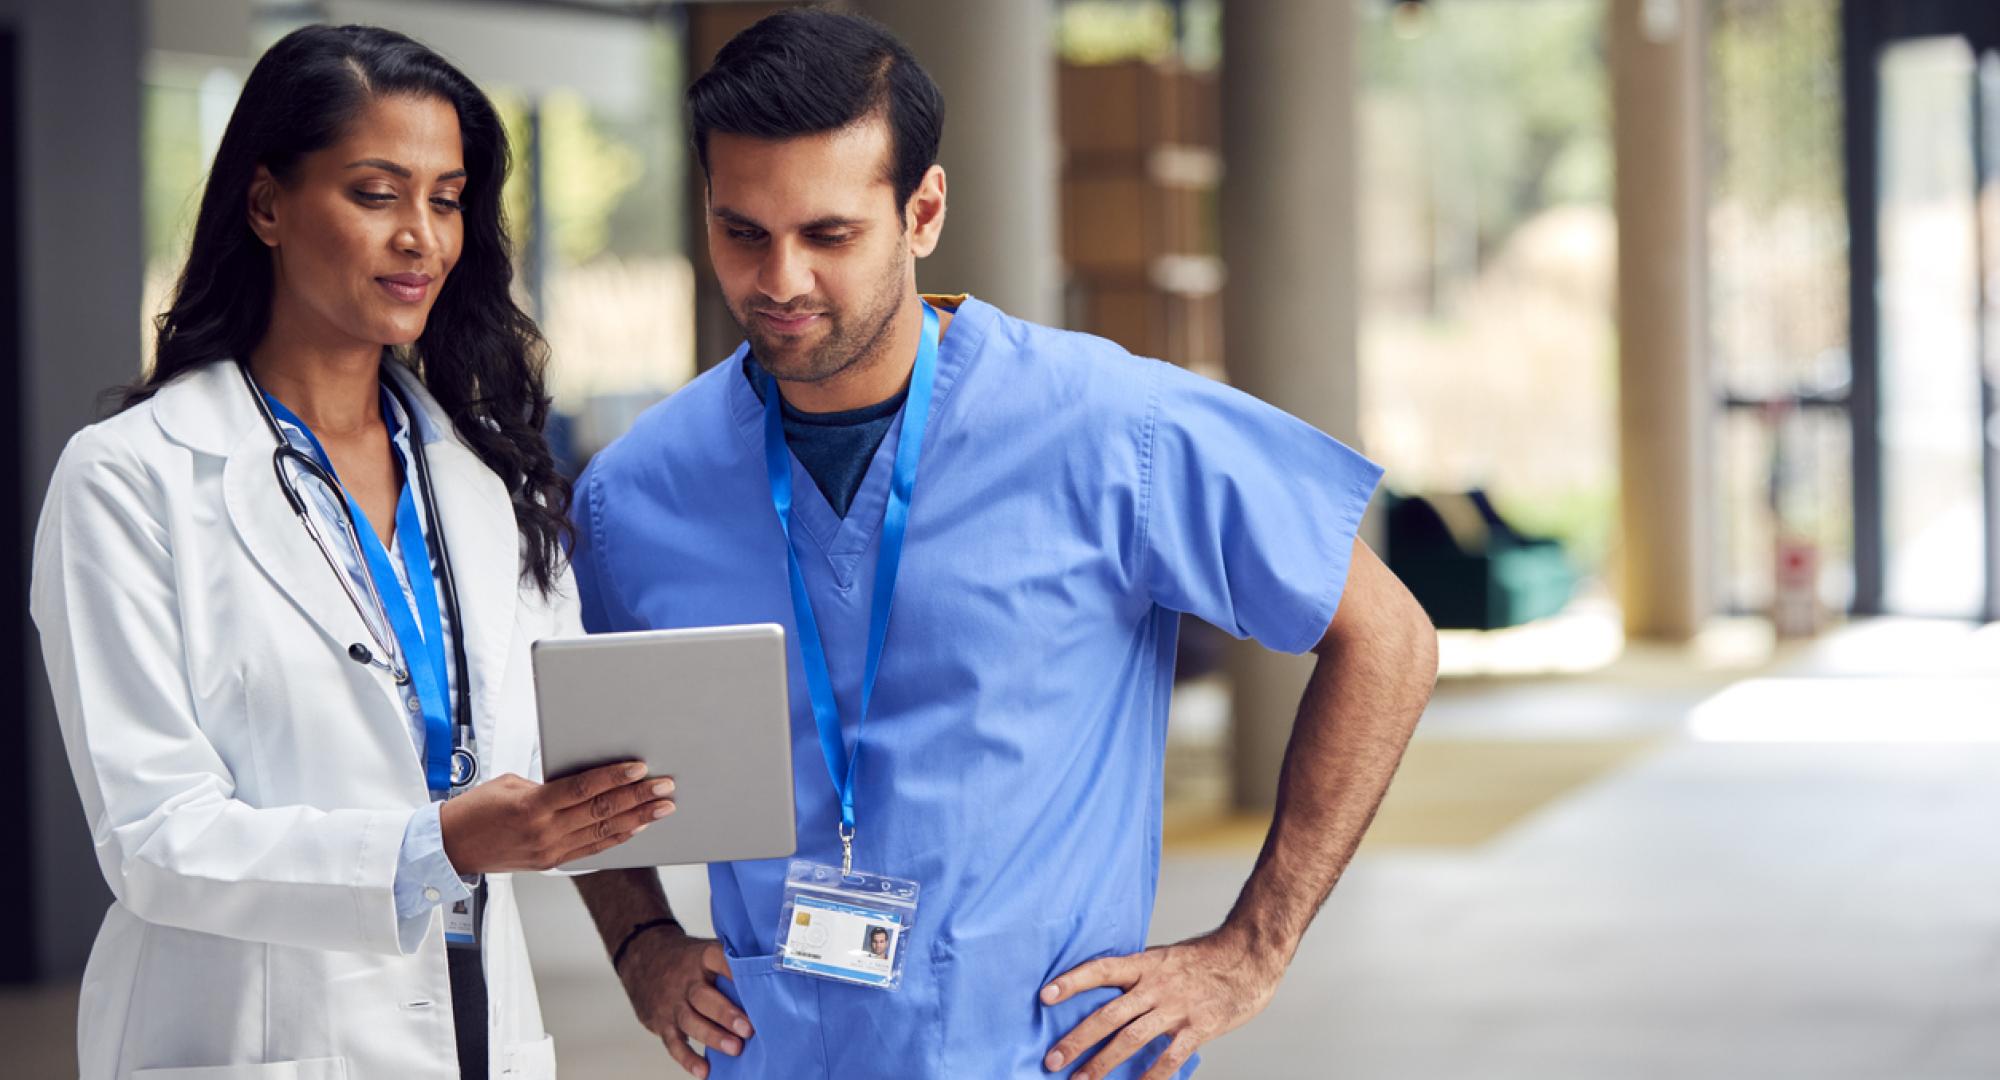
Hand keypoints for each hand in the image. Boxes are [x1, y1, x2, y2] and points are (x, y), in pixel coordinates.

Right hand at [439, 761, 674, 873]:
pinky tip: (638, 827)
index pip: (583, 789)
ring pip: (603, 831)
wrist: (451, 847)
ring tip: (663, 807)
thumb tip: (585, 780)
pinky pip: (592, 849)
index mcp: (532, 806)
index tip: (640, 768)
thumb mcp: (511, 784)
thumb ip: (549, 784)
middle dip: (638, 797)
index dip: (614, 777)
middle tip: (665, 786)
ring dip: (638, 818)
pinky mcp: (551, 863)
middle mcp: (545, 832)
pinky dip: (618, 837)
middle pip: (601, 810)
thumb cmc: (476, 809)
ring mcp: (550, 850)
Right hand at [619, 930, 750, 1078]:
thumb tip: (772, 971)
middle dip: (726, 1014)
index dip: (733, 969)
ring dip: (712, 1036)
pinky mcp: (661, 1023)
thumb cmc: (687, 960)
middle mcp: (685, 981)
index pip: (716, 958)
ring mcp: (671, 1003)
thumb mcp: (704, 950)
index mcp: (700, 958)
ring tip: (735, 1049)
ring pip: (690, 1021)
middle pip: (703, 997)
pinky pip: (673, 1043)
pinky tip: (704, 1071)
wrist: (642, 958)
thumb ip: (730, 961)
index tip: (753, 979)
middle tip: (748, 1029)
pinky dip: (688, 1059)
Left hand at [1040, 930, 1282, 1079]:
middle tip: (1052, 1059)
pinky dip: (1150, 1077)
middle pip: (1108, 1014)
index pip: (1100, 969)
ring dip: (1102, 1063)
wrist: (1249, 956)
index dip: (1071, 981)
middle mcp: (1156, 985)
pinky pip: (1169, 1058)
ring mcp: (1176, 1007)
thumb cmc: (1205, 958)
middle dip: (1077, 1039)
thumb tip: (1107, 991)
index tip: (1044, 996)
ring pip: (1131, 1038)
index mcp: (1145, 964)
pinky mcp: (1198, 1027)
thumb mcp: (1165, 957)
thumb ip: (1138, 975)